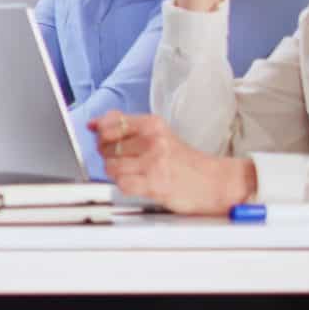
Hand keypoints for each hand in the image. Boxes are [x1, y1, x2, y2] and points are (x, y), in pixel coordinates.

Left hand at [90, 111, 256, 214]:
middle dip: (108, 154)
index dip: (101, 133)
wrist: (213, 182)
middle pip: (107, 146)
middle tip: (123, 159)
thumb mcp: (159, 134)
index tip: (101, 137)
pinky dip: (125, 186)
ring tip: (132, 173)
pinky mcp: (154, 184)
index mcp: (153, 124)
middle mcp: (153, 140)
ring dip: (117, 173)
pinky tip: (137, 184)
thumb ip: (127, 127)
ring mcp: (153, 162)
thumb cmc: (185, 160)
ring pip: (111, 166)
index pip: (111, 123)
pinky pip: (122, 184)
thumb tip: (95, 123)